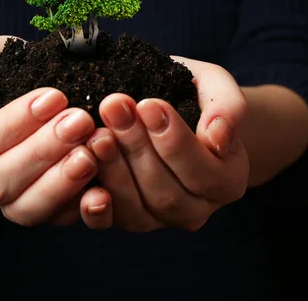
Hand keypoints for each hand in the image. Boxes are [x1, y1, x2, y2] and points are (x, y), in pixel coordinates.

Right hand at [0, 36, 111, 227]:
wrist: (11, 92)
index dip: (14, 125)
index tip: (54, 97)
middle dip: (43, 151)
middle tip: (81, 121)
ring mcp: (2, 202)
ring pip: (25, 210)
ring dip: (61, 183)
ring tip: (92, 151)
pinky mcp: (37, 209)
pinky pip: (55, 219)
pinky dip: (79, 205)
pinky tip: (102, 183)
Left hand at [86, 57, 248, 231]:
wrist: (168, 109)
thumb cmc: (193, 95)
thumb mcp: (215, 87)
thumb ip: (228, 108)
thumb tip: (217, 137)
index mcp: (227, 180)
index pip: (203, 171)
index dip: (174, 141)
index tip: (148, 104)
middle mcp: (196, 209)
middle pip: (166, 192)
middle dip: (136, 147)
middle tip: (113, 107)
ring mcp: (160, 219)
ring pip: (137, 209)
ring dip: (113, 169)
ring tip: (95, 132)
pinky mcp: (127, 218)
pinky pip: (109, 221)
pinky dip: (93, 202)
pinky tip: (79, 170)